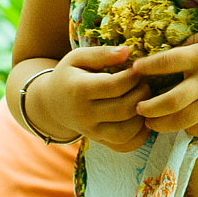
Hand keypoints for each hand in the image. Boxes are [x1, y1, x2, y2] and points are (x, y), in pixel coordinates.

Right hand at [33, 45, 150, 151]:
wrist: (52, 104)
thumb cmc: (70, 76)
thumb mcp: (78, 58)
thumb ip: (102, 53)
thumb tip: (127, 51)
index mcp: (79, 90)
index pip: (114, 86)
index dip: (133, 76)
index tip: (138, 69)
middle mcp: (84, 115)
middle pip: (123, 109)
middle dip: (142, 94)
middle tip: (145, 83)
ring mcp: (92, 132)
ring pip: (125, 132)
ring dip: (143, 116)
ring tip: (144, 100)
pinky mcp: (100, 142)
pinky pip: (125, 146)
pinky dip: (140, 135)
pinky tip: (143, 118)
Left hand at [132, 26, 197, 136]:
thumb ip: (195, 40)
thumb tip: (171, 49)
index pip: (167, 62)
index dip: (147, 67)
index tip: (134, 70)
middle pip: (171, 100)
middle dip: (149, 107)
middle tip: (136, 107)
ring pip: (182, 120)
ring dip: (161, 123)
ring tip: (150, 122)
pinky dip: (185, 129)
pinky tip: (178, 124)